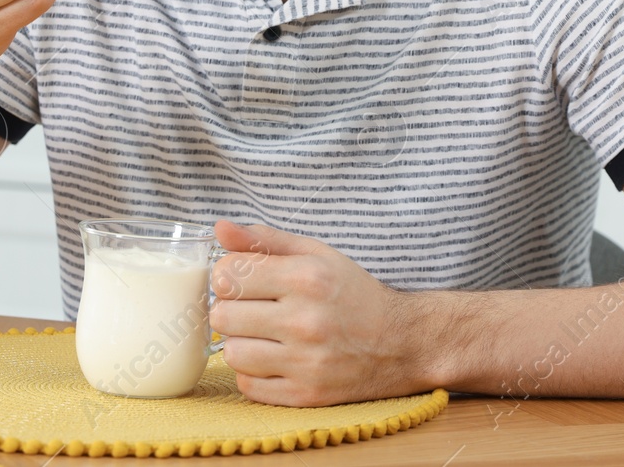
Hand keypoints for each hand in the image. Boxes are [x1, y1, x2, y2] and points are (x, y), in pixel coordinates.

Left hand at [210, 220, 434, 405]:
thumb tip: (220, 229)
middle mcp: (305, 320)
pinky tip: (274, 359)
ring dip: (241, 343)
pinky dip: (254, 373)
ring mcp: (306, 362)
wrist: (403, 342)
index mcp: (306, 278)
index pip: (227, 275)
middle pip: (222, 315)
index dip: (228, 276)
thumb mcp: (317, 254)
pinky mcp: (306, 395)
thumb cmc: (354, 293)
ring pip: (231, 353)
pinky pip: (248, 386)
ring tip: (263, 336)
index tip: (243, 280)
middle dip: (231, 309)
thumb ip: (266, 240)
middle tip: (252, 309)